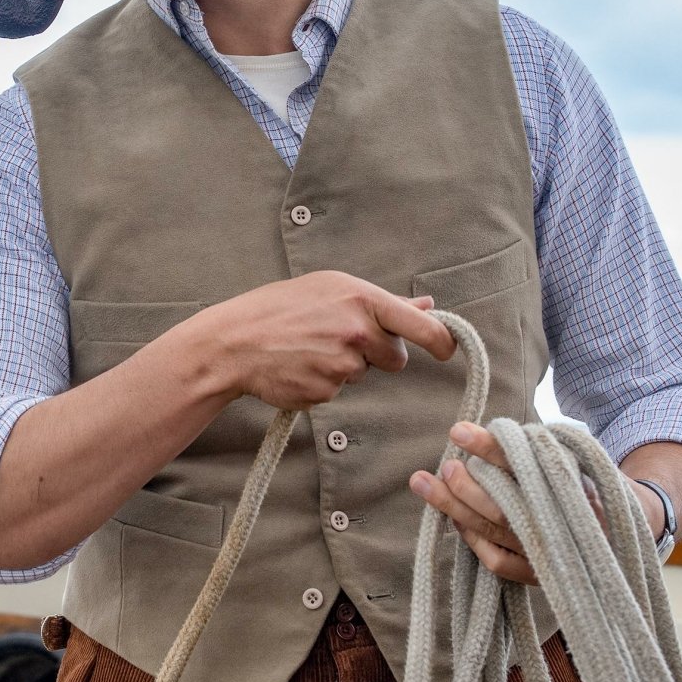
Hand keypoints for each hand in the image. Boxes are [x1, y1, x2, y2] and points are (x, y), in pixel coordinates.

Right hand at [192, 271, 457, 409]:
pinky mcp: (325, 391)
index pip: (421, 326)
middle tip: (340, 340)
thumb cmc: (281, 308)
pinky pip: (338, 390)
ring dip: (345, 366)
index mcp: (361, 299)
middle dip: (378, 355)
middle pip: (395, 358)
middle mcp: (357, 331)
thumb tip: (427, 304)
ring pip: (363, 374)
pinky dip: (323, 382)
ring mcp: (341, 365)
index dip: (442, 341)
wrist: (234, 342)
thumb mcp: (331, 289)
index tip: (448, 349)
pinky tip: (299, 365)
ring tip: (310, 348)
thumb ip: (383, 302)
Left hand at [410, 423, 665, 584]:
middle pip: (501, 505)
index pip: (523, 463)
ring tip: (426, 484)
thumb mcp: (569, 453)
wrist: (623, 528)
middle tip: (445, 465)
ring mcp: (549, 551)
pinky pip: (498, 562)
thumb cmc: (583, 481)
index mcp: (571, 483)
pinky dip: (473, 540)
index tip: (457, 430)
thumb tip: (476, 437)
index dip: (489, 447)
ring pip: (493, 531)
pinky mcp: (541, 574)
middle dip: (465, 485)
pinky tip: (457, 520)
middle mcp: (560, 519)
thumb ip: (530, 448)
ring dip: (454, 508)